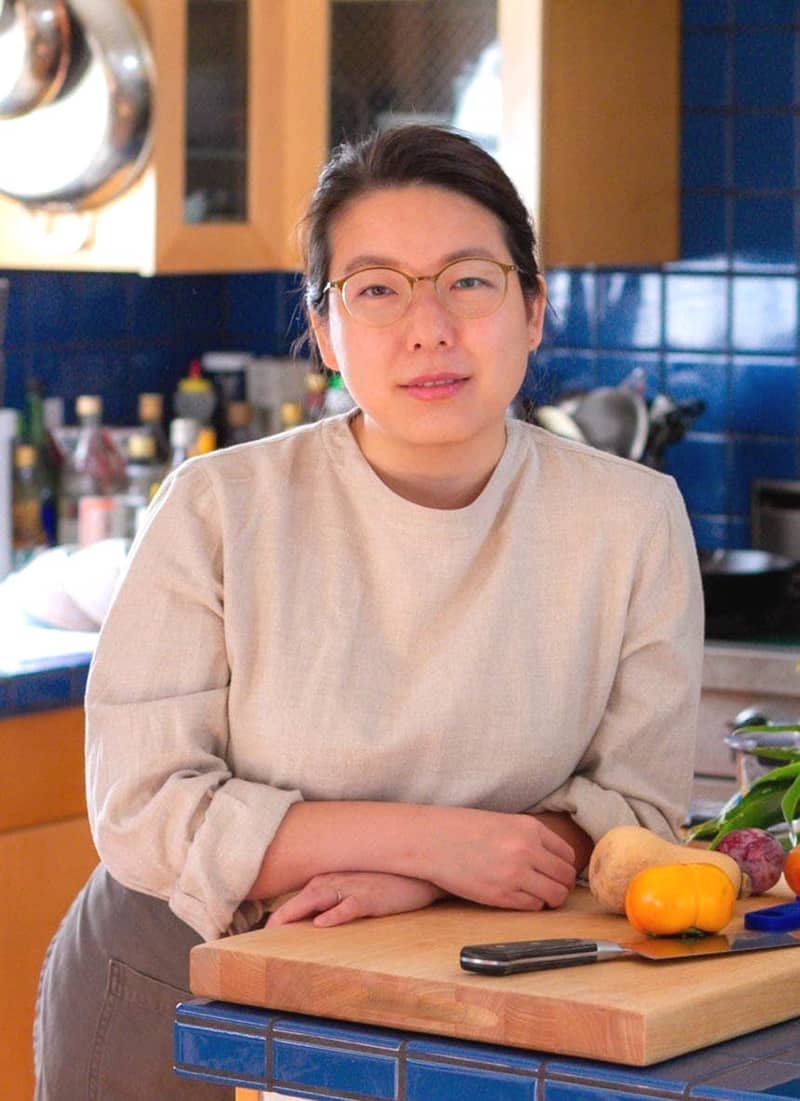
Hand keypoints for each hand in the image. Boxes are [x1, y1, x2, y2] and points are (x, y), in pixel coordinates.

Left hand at [266, 872, 445, 927]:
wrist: (414, 874)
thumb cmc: (381, 883)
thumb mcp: (351, 888)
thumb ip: (330, 900)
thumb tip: (310, 922)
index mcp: (327, 880)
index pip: (297, 899)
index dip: (280, 916)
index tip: (262, 934)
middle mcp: (334, 881)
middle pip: (300, 900)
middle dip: (280, 918)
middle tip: (261, 937)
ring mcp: (351, 888)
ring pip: (317, 899)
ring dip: (297, 913)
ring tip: (279, 930)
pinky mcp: (368, 898)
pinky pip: (348, 906)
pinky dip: (334, 914)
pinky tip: (322, 923)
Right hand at [424, 809, 576, 910]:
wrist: (432, 841)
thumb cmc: (464, 830)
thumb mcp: (504, 822)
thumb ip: (530, 838)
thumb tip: (554, 859)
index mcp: (529, 828)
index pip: (567, 854)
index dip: (564, 866)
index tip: (557, 871)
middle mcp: (527, 850)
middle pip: (566, 877)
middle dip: (562, 885)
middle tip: (551, 887)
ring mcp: (515, 874)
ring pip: (555, 895)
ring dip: (550, 898)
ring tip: (538, 895)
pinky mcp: (502, 896)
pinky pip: (533, 906)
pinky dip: (532, 904)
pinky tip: (519, 897)